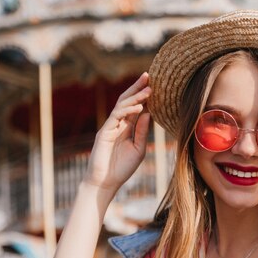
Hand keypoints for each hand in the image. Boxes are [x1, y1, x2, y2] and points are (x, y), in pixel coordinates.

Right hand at [84, 73, 151, 196]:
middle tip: (149, 75)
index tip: (154, 84)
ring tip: (149, 90)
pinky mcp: (104, 132)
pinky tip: (140, 107)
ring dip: (135, 97)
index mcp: (126, 128)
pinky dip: (128, 111)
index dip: (143, 95)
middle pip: (126, 101)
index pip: (135, 107)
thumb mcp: (138, 149)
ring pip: (121, 106)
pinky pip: (116, 117)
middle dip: (137, 88)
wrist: (106, 182)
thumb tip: (147, 113)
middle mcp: (117, 124)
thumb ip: (142, 131)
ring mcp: (109, 127)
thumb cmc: (122, 168)